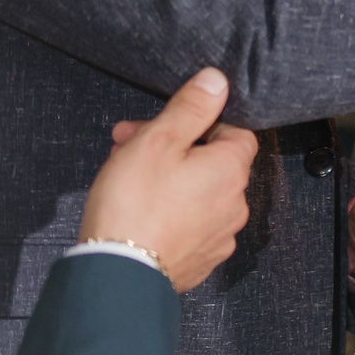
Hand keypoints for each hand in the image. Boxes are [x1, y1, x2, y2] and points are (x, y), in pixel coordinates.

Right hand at [84, 69, 257, 291]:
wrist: (118, 273)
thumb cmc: (135, 204)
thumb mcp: (159, 140)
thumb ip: (191, 108)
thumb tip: (218, 82)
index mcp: (232, 171)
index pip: (235, 132)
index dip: (197, 123)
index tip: (162, 124)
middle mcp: (236, 205)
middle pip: (212, 162)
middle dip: (172, 148)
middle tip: (128, 145)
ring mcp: (220, 236)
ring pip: (198, 193)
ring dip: (168, 178)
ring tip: (125, 176)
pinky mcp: (200, 259)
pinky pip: (190, 223)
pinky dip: (169, 211)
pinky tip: (138, 211)